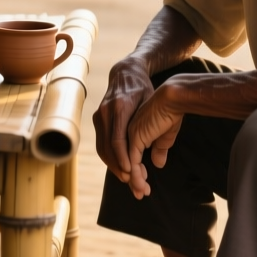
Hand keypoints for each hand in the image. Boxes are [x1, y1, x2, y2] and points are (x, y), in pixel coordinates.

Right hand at [94, 58, 155, 181]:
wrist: (126, 72)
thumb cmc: (144, 89)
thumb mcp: (153, 103)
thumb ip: (155, 129)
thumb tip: (157, 160)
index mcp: (120, 107)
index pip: (118, 139)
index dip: (123, 158)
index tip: (131, 173)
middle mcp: (106, 112)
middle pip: (108, 148)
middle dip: (120, 168)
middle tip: (133, 184)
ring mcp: (100, 116)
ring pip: (103, 148)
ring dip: (114, 166)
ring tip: (129, 180)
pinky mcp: (98, 120)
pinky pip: (102, 144)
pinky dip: (111, 158)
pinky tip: (122, 168)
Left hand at [123, 80, 187, 198]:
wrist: (173, 97)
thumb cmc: (170, 111)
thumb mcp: (164, 134)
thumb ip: (158, 148)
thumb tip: (158, 163)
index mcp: (128, 131)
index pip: (123, 156)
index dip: (131, 172)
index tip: (140, 185)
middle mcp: (124, 132)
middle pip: (120, 161)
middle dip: (130, 179)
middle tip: (140, 193)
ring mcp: (127, 134)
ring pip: (124, 163)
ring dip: (133, 180)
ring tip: (142, 191)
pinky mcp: (134, 135)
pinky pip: (130, 159)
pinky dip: (133, 173)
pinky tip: (139, 183)